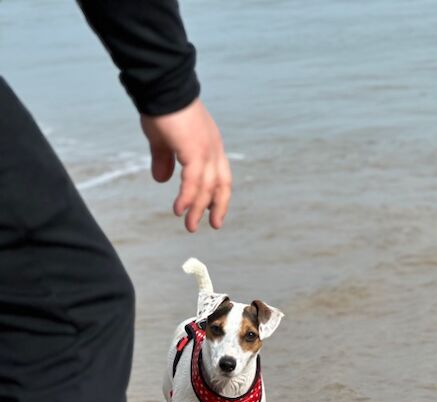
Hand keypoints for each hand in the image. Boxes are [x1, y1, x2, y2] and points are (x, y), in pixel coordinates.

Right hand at [140, 99, 231, 231]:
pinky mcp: (194, 150)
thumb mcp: (162, 139)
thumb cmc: (160, 108)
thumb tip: (160, 179)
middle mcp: (213, 148)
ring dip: (198, 208)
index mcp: (210, 144)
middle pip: (221, 184)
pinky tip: (180, 210)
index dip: (219, 194)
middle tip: (213, 225)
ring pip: (207, 187)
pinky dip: (188, 197)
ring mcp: (206, 149)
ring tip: (191, 226)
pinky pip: (193, 181)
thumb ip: (164, 159)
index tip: (214, 211)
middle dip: (217, 206)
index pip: (220, 175)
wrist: (160, 85)